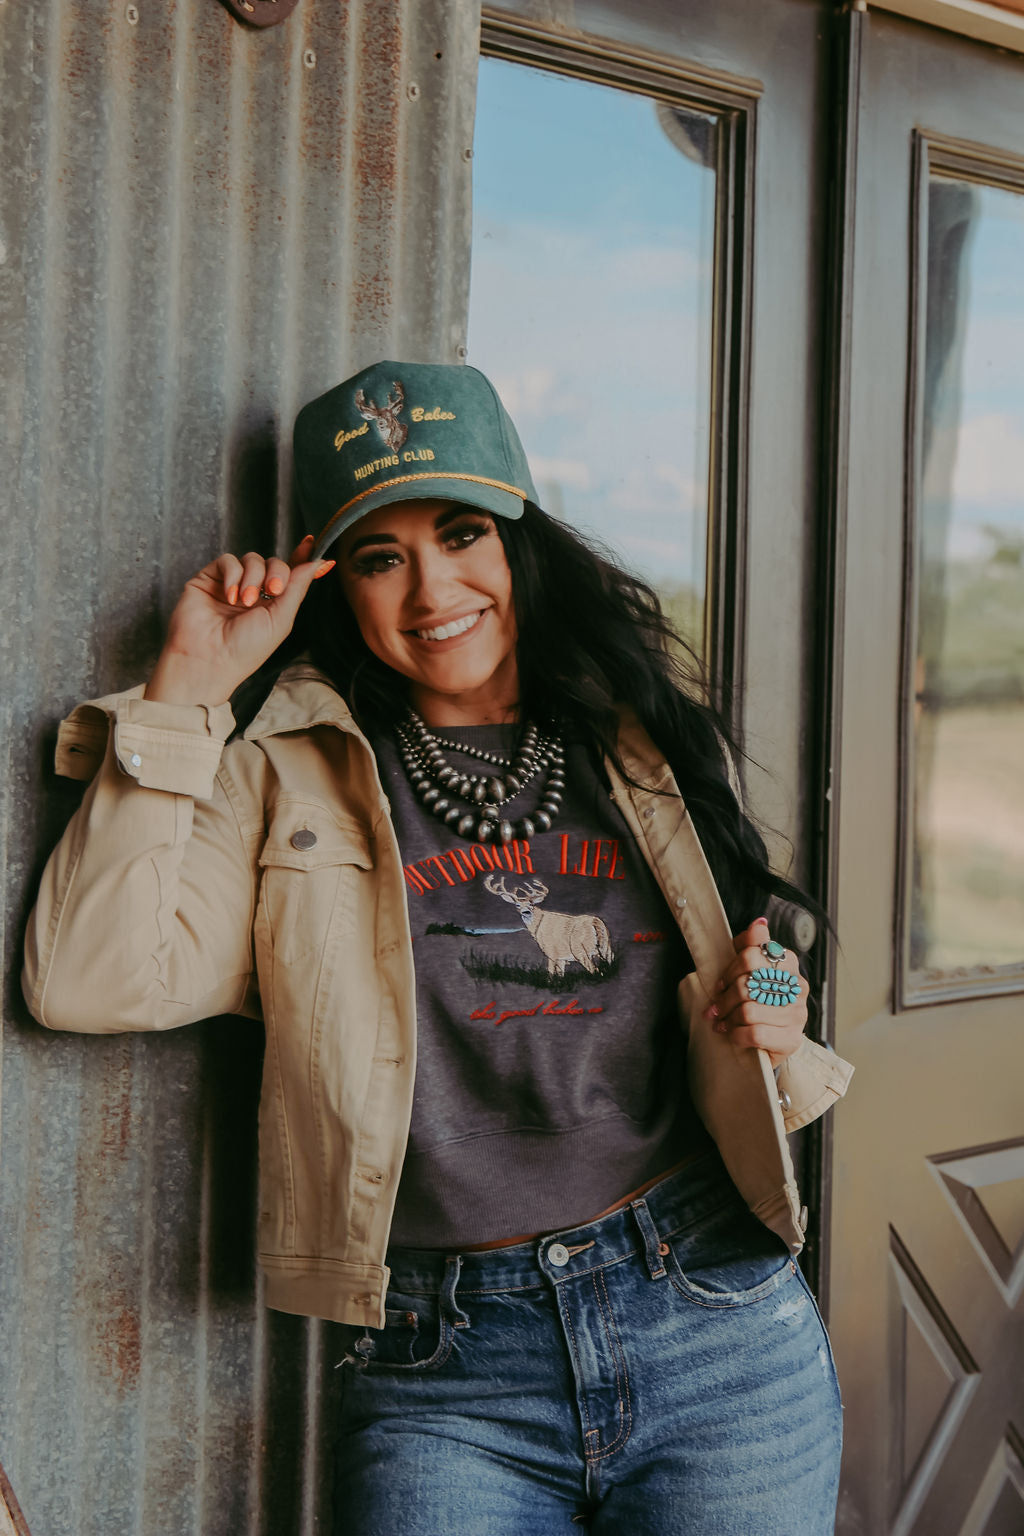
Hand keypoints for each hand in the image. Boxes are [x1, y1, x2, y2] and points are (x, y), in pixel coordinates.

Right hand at [145, 536, 335, 705]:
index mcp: (273, 605)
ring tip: (245, 601)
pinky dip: (232, 575)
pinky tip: (230, 595)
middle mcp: (253, 593)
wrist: (209, 659)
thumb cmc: (246, 649)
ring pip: (252, 559)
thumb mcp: (282, 618)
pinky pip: (228, 560)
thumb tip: (319, 561)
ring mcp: (231, 584)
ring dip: (252, 577)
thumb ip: (298, 587)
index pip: (290, 574)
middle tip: (271, 591)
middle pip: (273, 563)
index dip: (301, 558)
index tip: (311, 542)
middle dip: (276, 573)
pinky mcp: (209, 579)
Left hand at [703, 916, 807, 1067]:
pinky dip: (737, 1034)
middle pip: (747, 983)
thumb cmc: (760, 1002)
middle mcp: (797, 987)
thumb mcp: (754, 971)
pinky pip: (755, 1033)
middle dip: (725, 998)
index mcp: (788, 964)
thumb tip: (759, 923)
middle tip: (716, 1006)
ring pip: (749, 1010)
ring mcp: (797, 1014)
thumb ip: (753, 945)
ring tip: (723, 1021)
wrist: (773, 1041)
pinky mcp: (791, 1038)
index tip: (721, 983)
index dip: (729, 970)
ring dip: (729, 1018)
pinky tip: (733, 1033)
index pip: (752, 955)